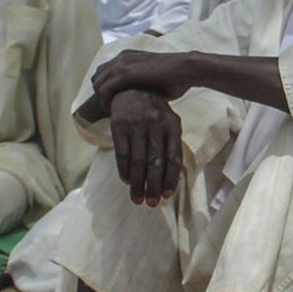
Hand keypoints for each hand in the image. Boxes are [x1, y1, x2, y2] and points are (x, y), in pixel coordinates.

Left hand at [91, 50, 193, 107]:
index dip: (106, 88)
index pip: (104, 72)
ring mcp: (121, 64)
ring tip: (112, 113)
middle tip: (111, 109)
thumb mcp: (152, 77)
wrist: (185, 69)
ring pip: (97, 84)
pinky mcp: (124, 74)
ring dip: (102, 100)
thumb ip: (140, 82)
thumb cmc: (175, 77)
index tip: (114, 103)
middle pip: (97, 77)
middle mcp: (121, 57)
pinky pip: (103, 91)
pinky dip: (105, 103)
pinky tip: (114, 112)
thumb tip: (137, 96)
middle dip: (101, 94)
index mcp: (127, 56)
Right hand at [108, 89, 181, 205]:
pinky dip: (124, 171)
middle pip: (155, 162)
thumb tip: (169, 179)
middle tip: (151, 203)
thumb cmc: (153, 112)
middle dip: (153, 186)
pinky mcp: (119, 125)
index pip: (173, 158)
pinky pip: (122, 153)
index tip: (166, 196)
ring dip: (137, 183)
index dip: (170, 179)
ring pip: (138, 161)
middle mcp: (155, 123)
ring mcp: (136, 124)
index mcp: (172, 124)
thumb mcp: (168, 121)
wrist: (130, 87)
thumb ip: (171, 145)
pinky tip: (127, 181)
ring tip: (137, 199)